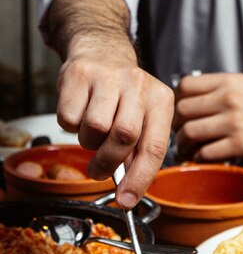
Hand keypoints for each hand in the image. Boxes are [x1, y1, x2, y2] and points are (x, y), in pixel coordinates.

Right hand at [56, 51, 173, 208]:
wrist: (101, 52)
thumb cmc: (123, 94)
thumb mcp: (143, 117)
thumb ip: (139, 151)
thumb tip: (129, 191)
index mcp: (161, 101)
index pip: (155, 147)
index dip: (140, 178)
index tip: (127, 201)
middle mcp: (139, 86)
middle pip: (124, 137)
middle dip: (108, 163)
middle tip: (99, 171)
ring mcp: (110, 78)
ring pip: (95, 128)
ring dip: (88, 142)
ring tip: (92, 134)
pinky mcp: (81, 75)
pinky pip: (70, 117)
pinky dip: (70, 126)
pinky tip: (80, 114)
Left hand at [172, 72, 242, 160]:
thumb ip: (222, 91)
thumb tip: (196, 103)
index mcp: (229, 81)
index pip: (185, 85)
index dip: (178, 101)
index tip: (181, 112)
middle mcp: (228, 98)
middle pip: (182, 110)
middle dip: (176, 125)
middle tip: (180, 135)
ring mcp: (233, 121)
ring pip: (189, 132)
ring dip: (184, 145)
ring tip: (189, 150)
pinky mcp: (241, 144)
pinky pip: (206, 153)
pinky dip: (200, 158)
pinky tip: (205, 158)